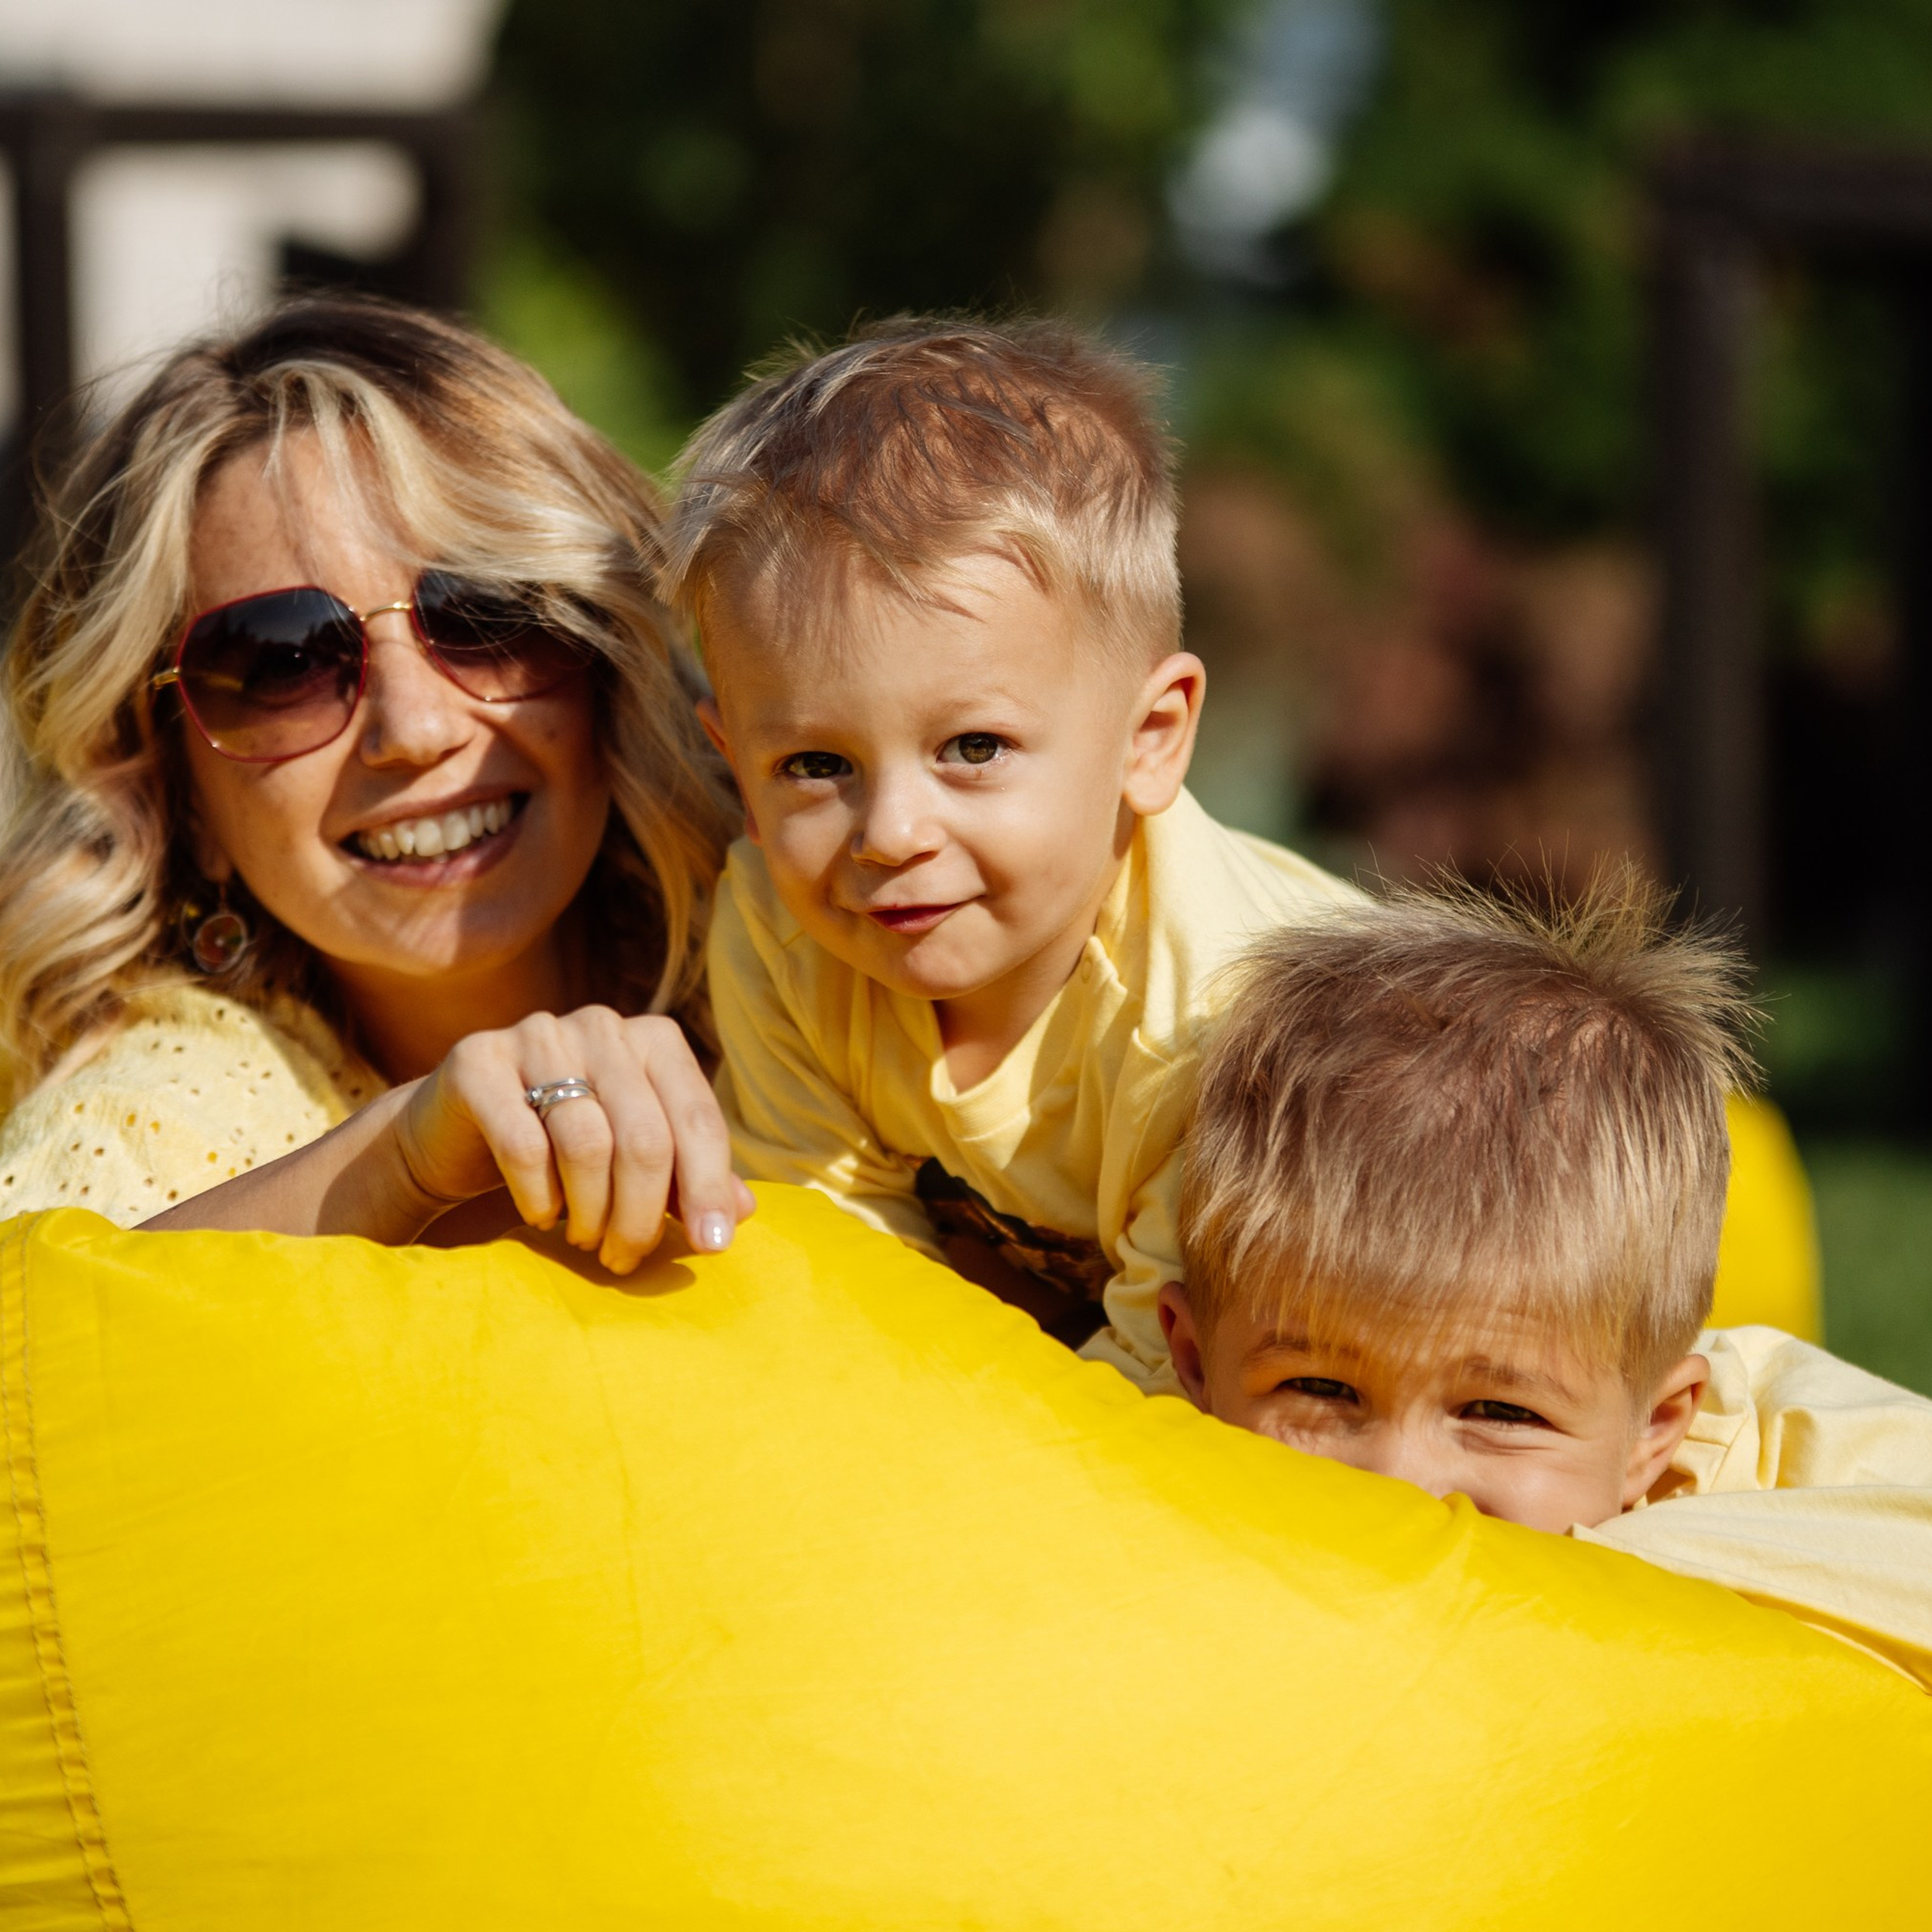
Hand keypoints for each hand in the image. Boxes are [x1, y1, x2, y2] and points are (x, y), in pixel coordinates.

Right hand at [392, 1008, 754, 1272]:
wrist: (456, 1135)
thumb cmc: (564, 1150)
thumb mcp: (634, 1164)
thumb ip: (688, 1180)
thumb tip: (741, 1214)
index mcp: (654, 1040)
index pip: (698, 1118)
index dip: (708, 1188)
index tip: (712, 1247)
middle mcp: (601, 1025)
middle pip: (645, 1137)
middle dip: (641, 1214)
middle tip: (626, 1259)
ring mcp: (537, 1034)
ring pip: (587, 1142)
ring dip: (591, 1211)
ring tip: (585, 1240)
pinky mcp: (477, 1060)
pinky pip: (523, 1143)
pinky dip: (538, 1196)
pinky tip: (541, 1218)